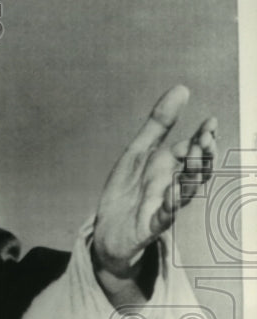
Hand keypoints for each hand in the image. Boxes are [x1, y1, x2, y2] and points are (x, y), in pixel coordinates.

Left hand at [92, 85, 215, 280]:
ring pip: (186, 193)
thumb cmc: (127, 190)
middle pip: (196, 170)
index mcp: (172, 167)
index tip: (210, 122)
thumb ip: (159, 124)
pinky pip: (164, 216)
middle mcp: (173, 186)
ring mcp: (164, 206)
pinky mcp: (151, 225)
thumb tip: (182, 88)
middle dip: (202, 155)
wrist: (108, 230)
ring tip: (193, 160)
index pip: (194, 150)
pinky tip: (172, 191)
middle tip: (205, 139)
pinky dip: (170, 205)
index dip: (203, 136)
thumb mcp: (138, 152)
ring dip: (192, 177)